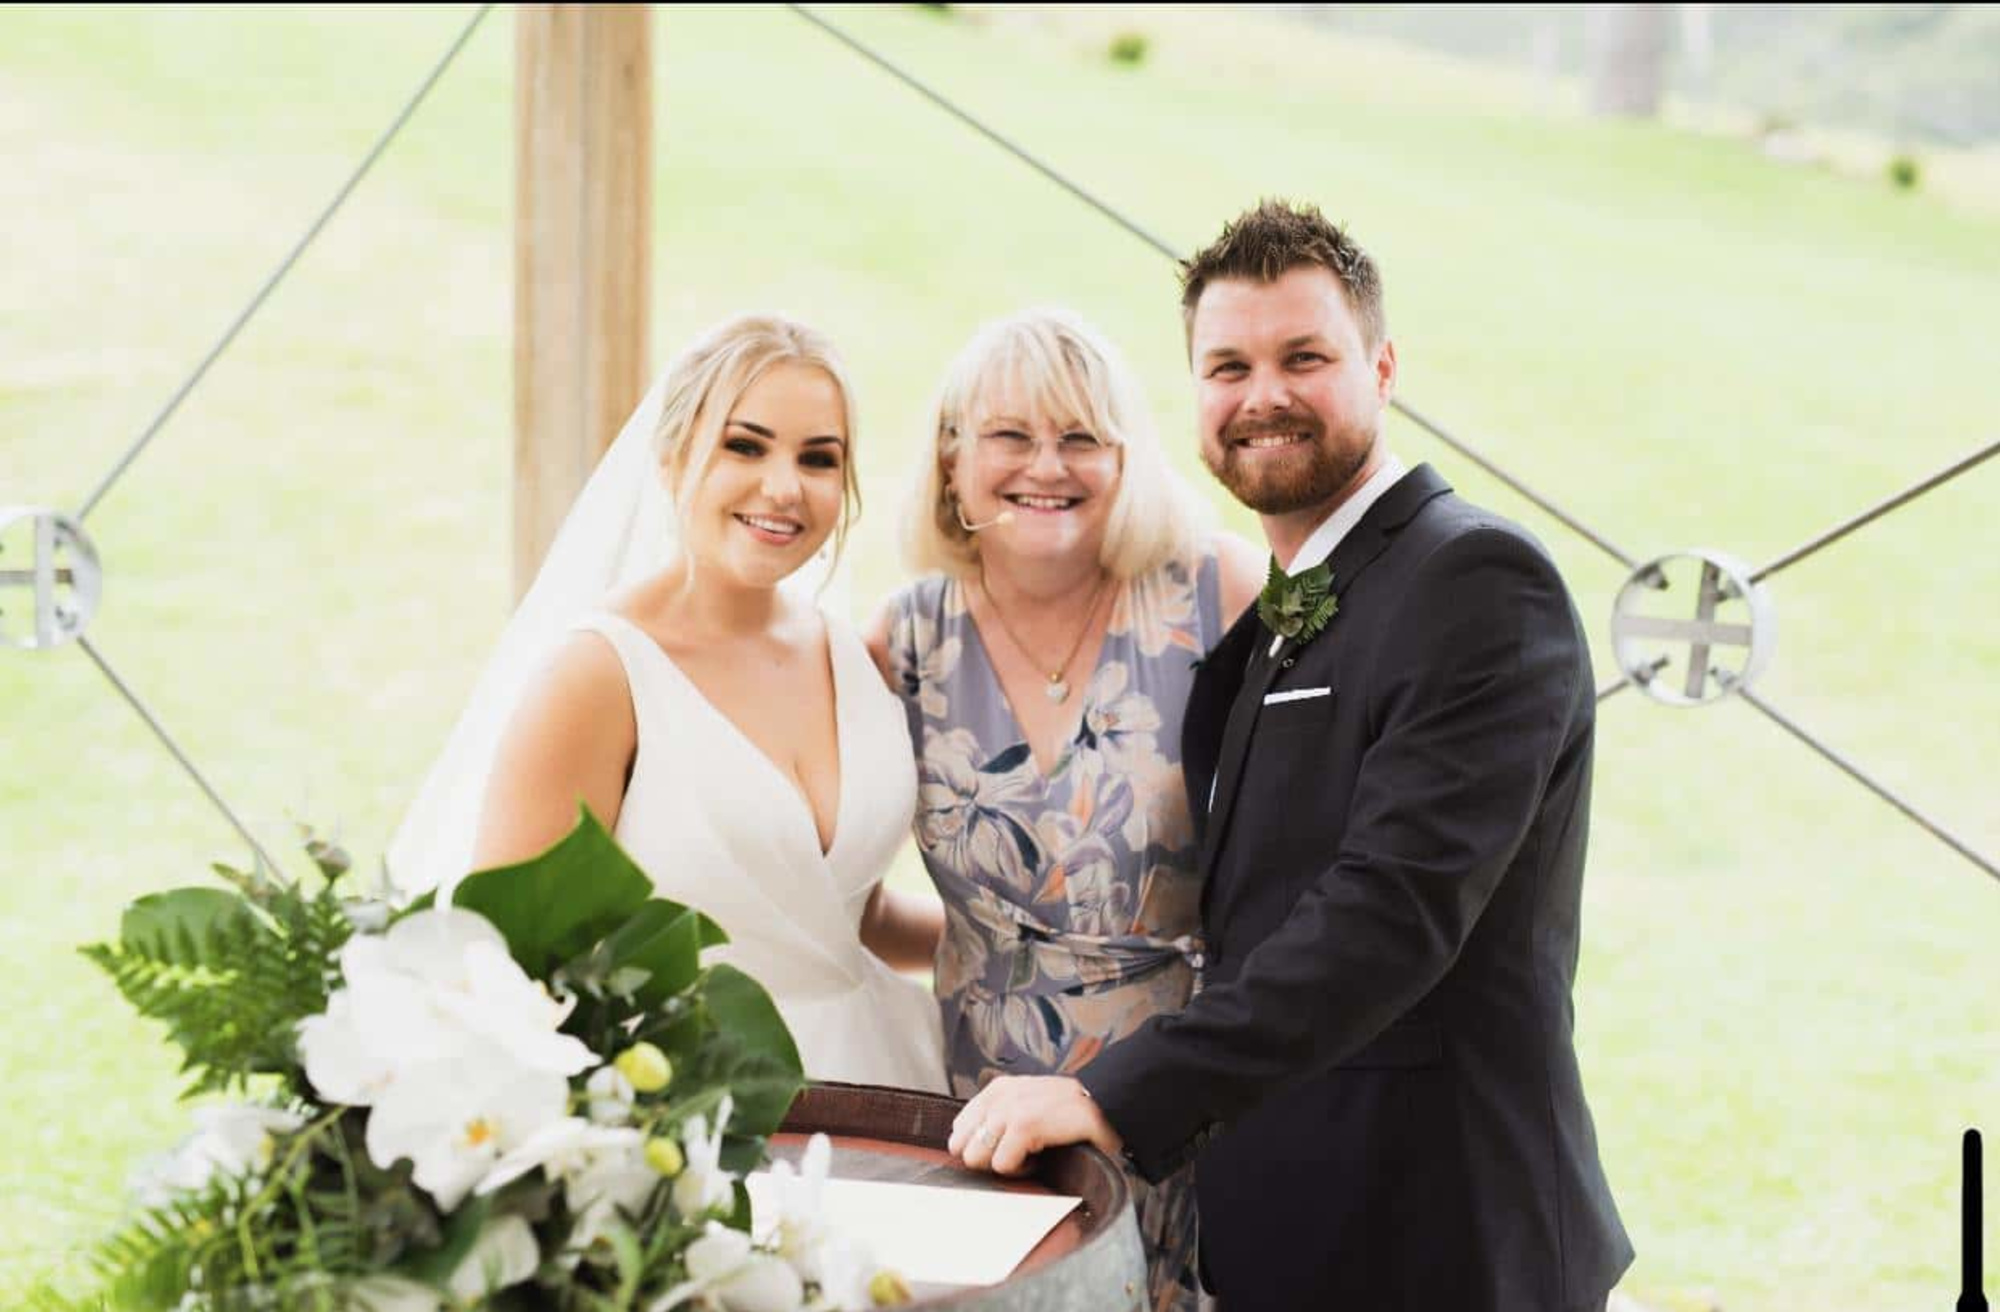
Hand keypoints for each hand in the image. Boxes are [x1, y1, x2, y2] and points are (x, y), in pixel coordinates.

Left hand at [947, 1076, 1123, 1175]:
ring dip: (1003, 1165)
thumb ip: (1000, 1118)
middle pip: (961, 1146)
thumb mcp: (1028, 1105)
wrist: (1108, 1106)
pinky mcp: (1024, 1124)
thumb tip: (972, 1147)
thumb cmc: (1070, 1114)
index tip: (1006, 1149)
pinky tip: (1040, 1158)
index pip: (958, 1129)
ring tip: (1030, 1155)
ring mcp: (1010, 1108)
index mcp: (997, 1090)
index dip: (980, 1148)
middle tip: (1017, 1155)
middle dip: (986, 1158)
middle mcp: (999, 1096)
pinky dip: (1021, 1170)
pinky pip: (1002, 1165)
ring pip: (976, 1157)